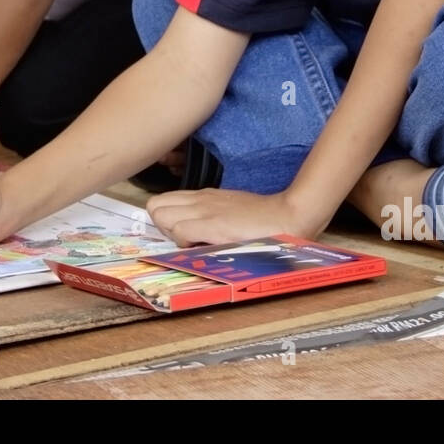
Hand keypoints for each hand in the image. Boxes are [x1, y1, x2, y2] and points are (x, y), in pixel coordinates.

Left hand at [146, 188, 309, 245]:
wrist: (289, 216)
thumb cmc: (262, 219)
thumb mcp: (229, 212)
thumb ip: (209, 218)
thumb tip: (191, 235)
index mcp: (203, 196)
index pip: (161, 201)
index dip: (164, 220)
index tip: (179, 233)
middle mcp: (199, 199)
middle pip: (155, 206)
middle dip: (162, 225)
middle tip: (182, 238)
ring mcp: (205, 210)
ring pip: (161, 216)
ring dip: (171, 234)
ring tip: (193, 243)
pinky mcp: (213, 225)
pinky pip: (179, 232)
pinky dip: (184, 243)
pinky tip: (203, 248)